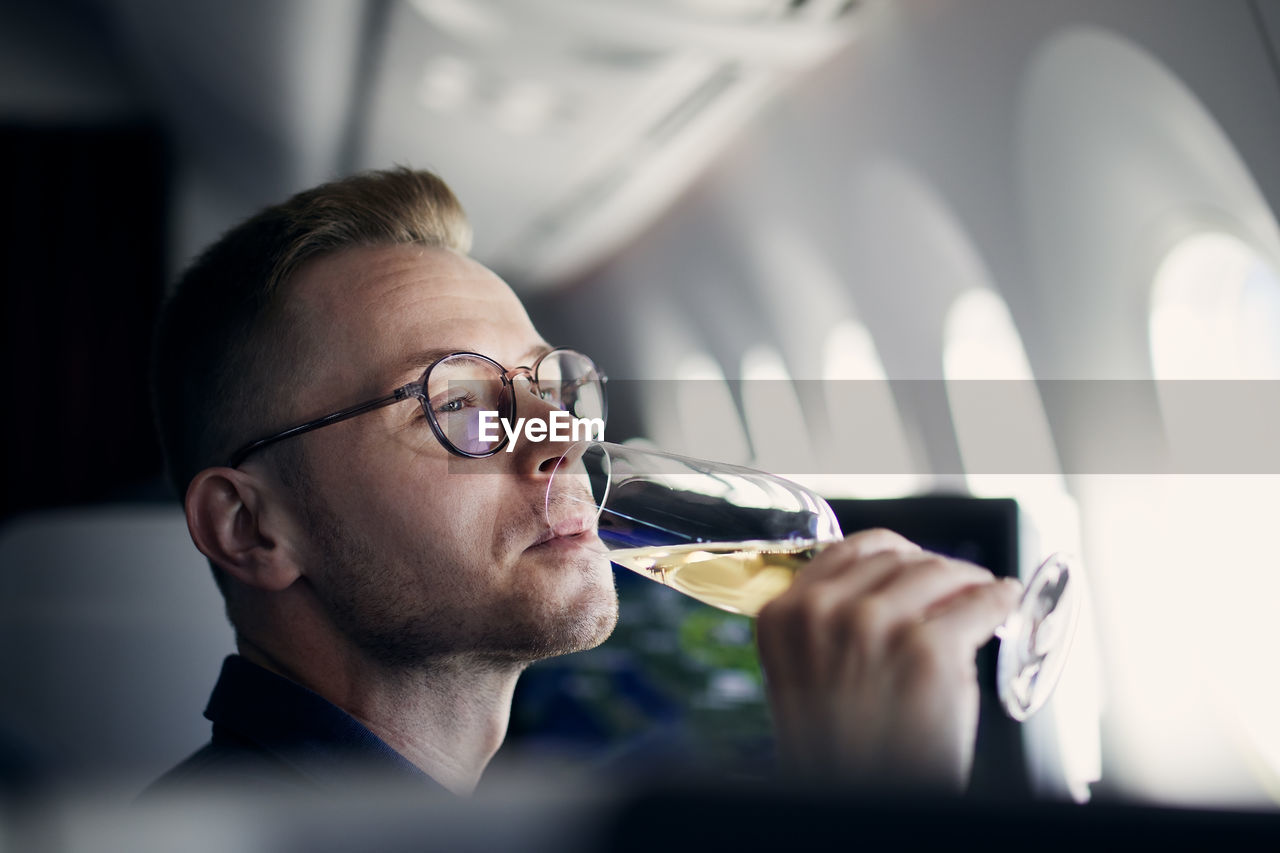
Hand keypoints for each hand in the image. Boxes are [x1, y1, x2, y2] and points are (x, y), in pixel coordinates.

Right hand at [756, 528, 1020, 791]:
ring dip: (969, 579)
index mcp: (785, 615)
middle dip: (934, 567)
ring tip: (984, 591)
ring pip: (939, 571)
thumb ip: (827, 625)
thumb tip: (889, 585)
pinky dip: (1000, 600)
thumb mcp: (805, 676)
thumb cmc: (837, 755)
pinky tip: (1005, 604)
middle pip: (898, 556)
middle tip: (958, 582)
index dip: (892, 552)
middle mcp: (824, 612)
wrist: (856, 802)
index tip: (914, 560)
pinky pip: (980, 603)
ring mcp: (876, 626)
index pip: (847, 550)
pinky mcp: (928, 650)